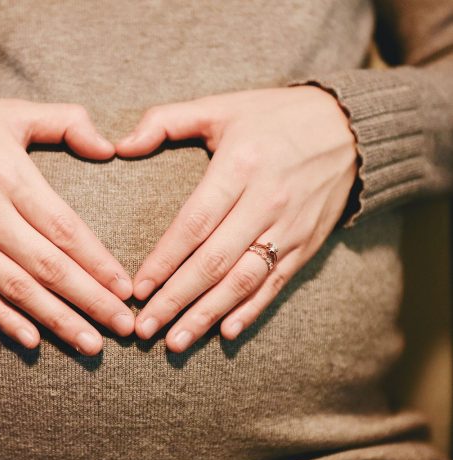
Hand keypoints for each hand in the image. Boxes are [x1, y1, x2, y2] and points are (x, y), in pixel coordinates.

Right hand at [0, 94, 134, 355]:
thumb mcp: (10, 112)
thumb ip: (64, 122)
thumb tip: (109, 148)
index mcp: (8, 175)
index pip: (64, 228)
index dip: (98, 262)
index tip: (126, 288)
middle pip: (47, 267)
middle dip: (91, 300)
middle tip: (125, 327)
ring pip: (17, 290)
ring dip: (57, 320)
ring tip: (92, 344)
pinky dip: (5, 321)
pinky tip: (34, 342)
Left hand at [115, 86, 358, 351]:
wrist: (348, 127)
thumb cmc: (272, 117)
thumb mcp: (220, 106)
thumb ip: (165, 121)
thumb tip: (120, 146)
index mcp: (240, 166)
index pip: (194, 223)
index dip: (164, 260)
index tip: (137, 289)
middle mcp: (266, 201)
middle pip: (214, 261)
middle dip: (176, 299)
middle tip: (145, 328)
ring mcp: (290, 227)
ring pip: (243, 280)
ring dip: (207, 315)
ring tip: (175, 342)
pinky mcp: (308, 243)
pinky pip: (276, 284)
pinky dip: (251, 311)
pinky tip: (225, 333)